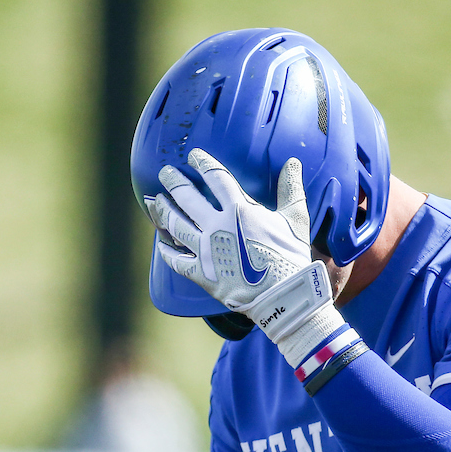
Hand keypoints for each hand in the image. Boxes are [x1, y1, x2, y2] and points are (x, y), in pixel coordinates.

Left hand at [145, 149, 343, 365]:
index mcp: (237, 210)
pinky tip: (160, 244)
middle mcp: (215, 226)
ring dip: (163, 211)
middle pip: (186, 198)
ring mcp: (204, 250)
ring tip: (155, 201)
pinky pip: (176, 260)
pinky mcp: (200, 273)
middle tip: (165, 173)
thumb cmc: (289, 257)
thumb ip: (290, 189)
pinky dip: (166, 251)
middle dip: (173, 182)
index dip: (202, 163)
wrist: (280, 296)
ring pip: (175, 225)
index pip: (215, 177)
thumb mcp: (295, 219)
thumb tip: (292, 162)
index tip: (193, 155)